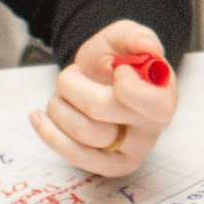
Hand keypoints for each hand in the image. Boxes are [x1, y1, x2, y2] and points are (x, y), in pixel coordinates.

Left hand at [31, 23, 176, 179]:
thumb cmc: (116, 60)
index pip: (153, 104)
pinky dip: (49, 132)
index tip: (118, 70)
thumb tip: (151, 47)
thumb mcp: (124, 38)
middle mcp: (152, 130)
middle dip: (74, 84)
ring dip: (60, 104)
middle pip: (100, 109)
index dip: (127, 86)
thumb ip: (136, 36)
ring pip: (81, 131)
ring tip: (64, 94)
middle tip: (74, 74)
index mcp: (164, 99)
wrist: (100, 81)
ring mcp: (131, 152)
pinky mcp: (108, 166)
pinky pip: (73, 155)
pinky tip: (38, 116)